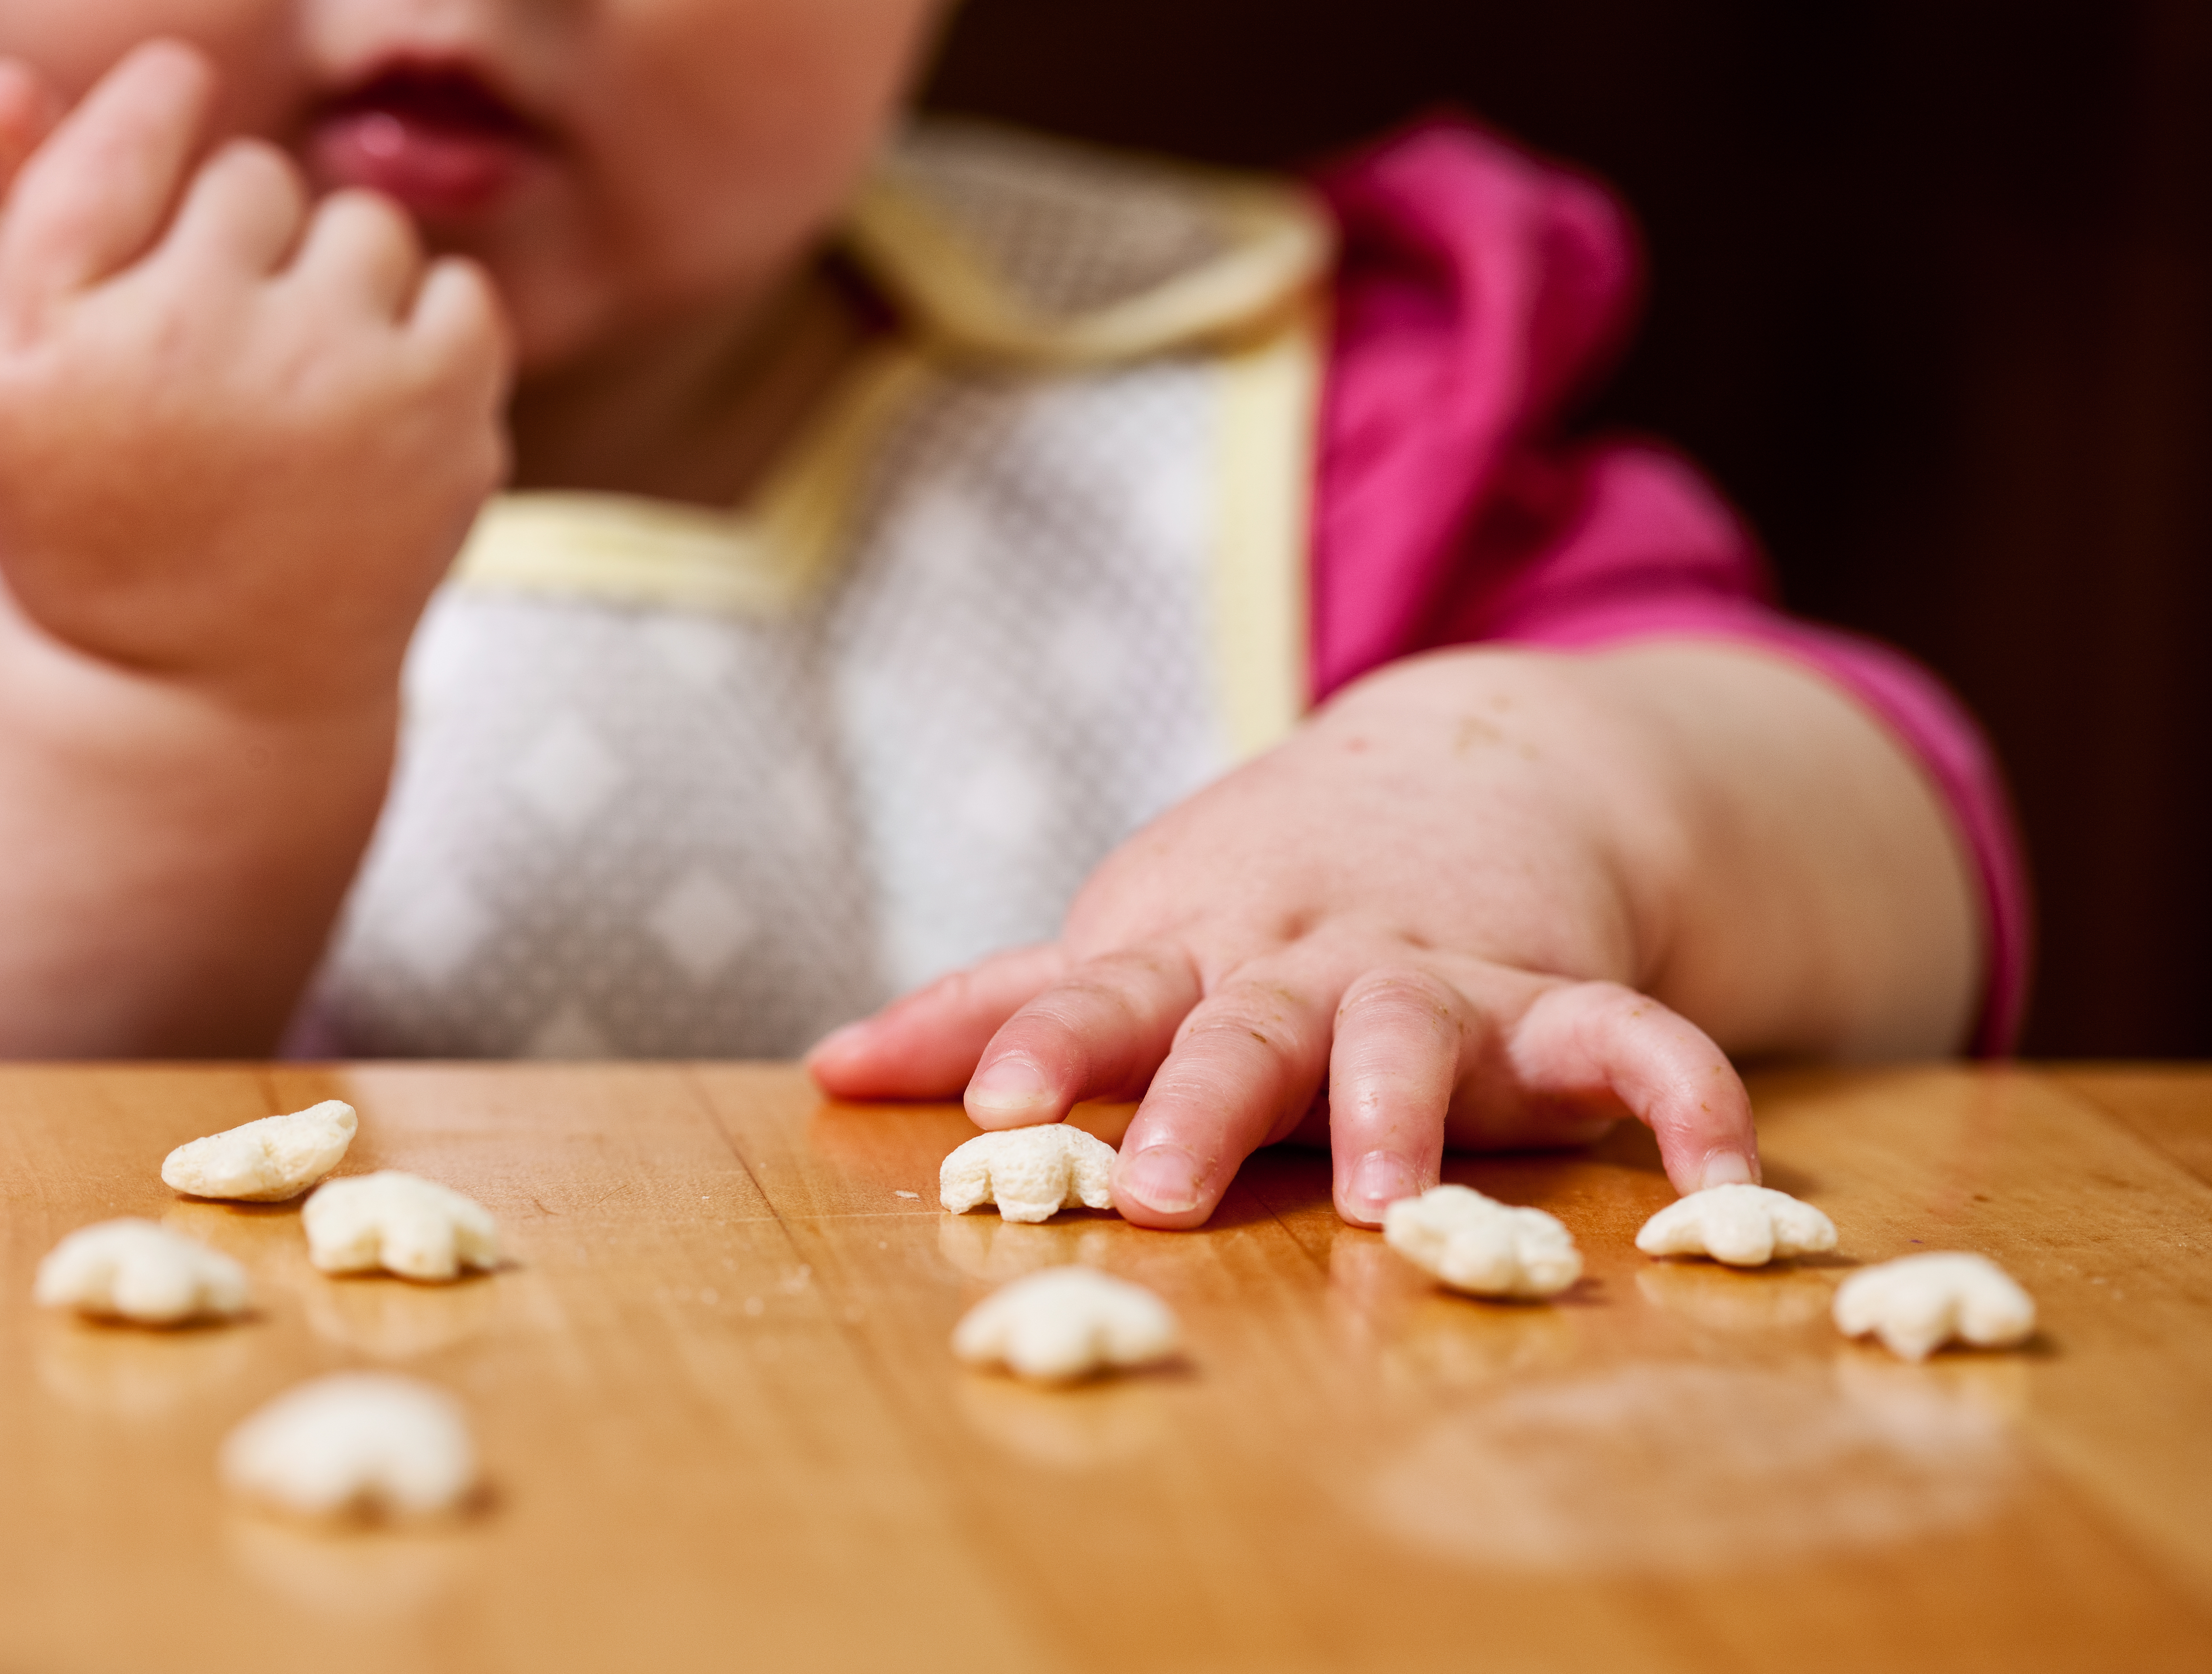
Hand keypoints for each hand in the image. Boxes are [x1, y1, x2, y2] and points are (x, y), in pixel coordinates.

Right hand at [0, 41, 511, 712]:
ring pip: (366, 227)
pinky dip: (429, 329)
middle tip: (218, 343)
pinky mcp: (445, 432)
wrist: (203, 682)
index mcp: (80, 326)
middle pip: (258, 176)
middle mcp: (208, 345)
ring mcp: (341, 389)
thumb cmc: (93, 509)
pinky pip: (463, 294)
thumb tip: (9, 72)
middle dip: (243, 235)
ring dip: (340, 278)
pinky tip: (373, 398)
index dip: (161, 110)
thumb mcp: (10, 374)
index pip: (147, 118)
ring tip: (297, 374)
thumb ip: (29, 216)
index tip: (169, 141)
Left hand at [810, 649, 1762, 1228]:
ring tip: (1389, 1192)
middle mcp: (1307, 963)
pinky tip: (1720, 1168)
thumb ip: (995, 1005)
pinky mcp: (1553, 990)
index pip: (1101, 996)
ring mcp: (1434, 973)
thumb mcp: (1126, 932)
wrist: (1461, 769)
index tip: (982, 1104)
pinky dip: (1680, 1088)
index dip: (1043, 1047)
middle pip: (1243, 1027)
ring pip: (1415, 1030)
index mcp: (1193, 955)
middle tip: (1151, 1184)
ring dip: (1403, 1103)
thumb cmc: (1258, 893)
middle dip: (1199, 1100)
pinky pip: (1630, 1037)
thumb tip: (825, 1067)